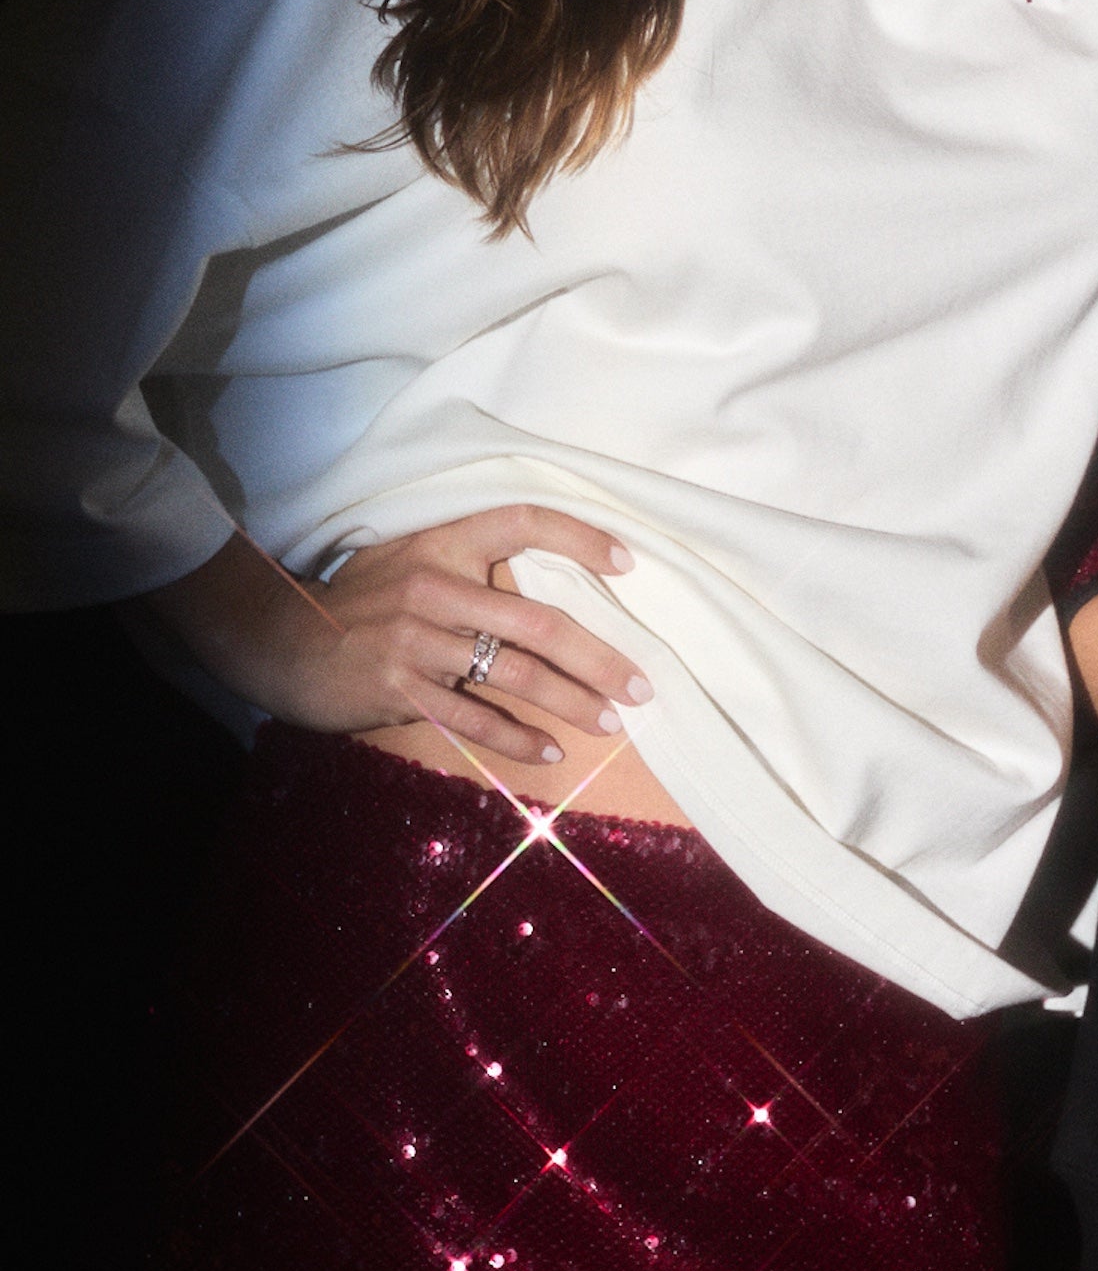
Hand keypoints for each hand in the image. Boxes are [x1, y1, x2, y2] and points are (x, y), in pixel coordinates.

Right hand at [142, 511, 650, 767]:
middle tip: (644, 683)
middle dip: (600, 657)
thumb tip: (548, 594)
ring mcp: (416, 639)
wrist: (279, 640)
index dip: (578, 538)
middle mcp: (434, 586)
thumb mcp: (407, 562)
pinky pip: (472, 716)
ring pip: (514, 673)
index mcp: (440, 543)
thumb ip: (466, 570)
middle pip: (538, 620)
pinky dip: (517, 737)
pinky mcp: (399, 687)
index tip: (628, 562)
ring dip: (571, 701)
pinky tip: (550, 749)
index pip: (521, 521)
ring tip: (613, 720)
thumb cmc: (357, 603)